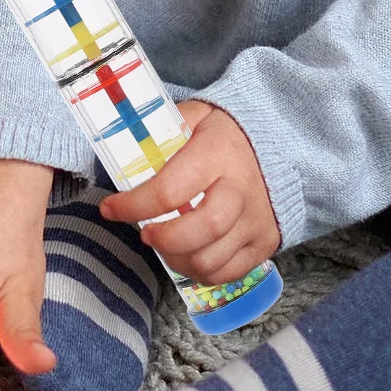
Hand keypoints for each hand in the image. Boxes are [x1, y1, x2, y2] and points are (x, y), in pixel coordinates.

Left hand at [99, 101, 279, 283]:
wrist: (281, 145)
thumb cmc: (227, 133)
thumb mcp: (196, 117)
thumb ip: (164, 131)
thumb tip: (126, 149)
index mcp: (217, 155)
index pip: (169, 190)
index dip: (133, 205)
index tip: (110, 208)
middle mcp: (241, 190)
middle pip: (201, 230)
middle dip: (163, 239)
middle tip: (146, 232)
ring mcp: (256, 220)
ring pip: (211, 259)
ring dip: (177, 259)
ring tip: (164, 244)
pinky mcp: (264, 242)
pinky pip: (227, 273)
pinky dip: (201, 272)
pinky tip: (187, 255)